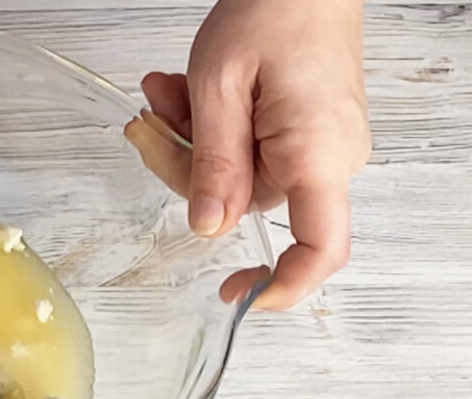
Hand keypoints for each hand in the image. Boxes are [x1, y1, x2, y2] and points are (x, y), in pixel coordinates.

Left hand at [139, 0, 370, 309]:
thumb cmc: (273, 9)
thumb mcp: (221, 85)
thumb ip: (212, 163)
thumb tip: (206, 227)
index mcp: (317, 154)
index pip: (319, 249)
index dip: (280, 285)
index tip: (234, 293)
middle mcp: (328, 157)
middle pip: (244, 203)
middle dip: (183, 167)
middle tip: (147, 123)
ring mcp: (317, 145)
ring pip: (233, 175)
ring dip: (187, 139)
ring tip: (165, 90)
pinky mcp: (302, 132)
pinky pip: (245, 150)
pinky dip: (207, 127)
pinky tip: (183, 92)